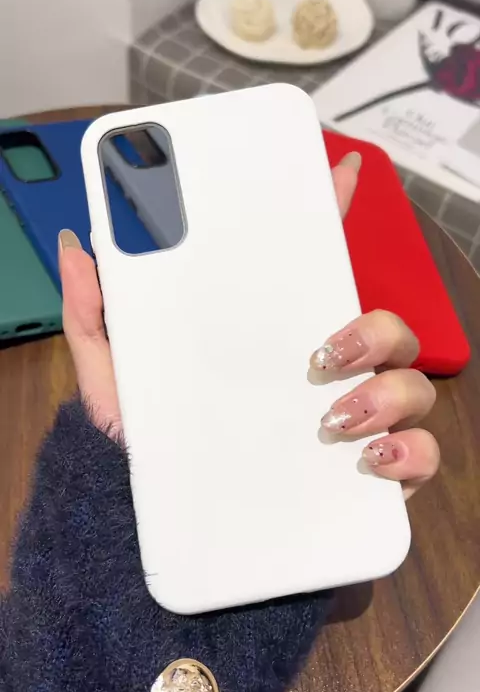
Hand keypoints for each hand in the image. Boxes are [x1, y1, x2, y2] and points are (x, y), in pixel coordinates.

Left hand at [59, 151, 438, 498]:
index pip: (317, 268)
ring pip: (413, 384)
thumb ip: (96, 312)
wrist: (156, 518)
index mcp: (276, 336)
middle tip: (324, 355)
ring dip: (389, 392)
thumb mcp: (116, 372)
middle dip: (375, 329)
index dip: (335, 215)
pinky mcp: (370, 477)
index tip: (341, 172)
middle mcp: (327, 373)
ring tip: (334, 418)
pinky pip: (421, 455)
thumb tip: (79, 246)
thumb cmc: (147, 440)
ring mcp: (356, 422)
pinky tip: (370, 459)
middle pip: (387, 327)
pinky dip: (411, 453)